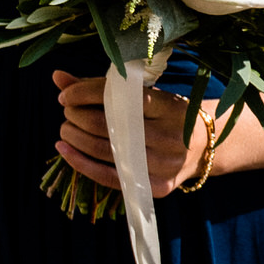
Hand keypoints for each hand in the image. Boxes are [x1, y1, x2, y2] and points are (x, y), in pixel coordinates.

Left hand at [53, 71, 215, 196]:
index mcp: (169, 106)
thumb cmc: (164, 114)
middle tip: (67, 113)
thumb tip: (57, 76)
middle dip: (76, 117)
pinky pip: (109, 177)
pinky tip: (64, 149)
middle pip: (106, 126)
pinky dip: (80, 163)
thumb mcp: (143, 94)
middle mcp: (170, 136)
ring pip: (104, 151)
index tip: (65, 95)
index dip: (83, 94)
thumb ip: (101, 86)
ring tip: (66, 129)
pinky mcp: (158, 186)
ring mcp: (166, 164)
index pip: (118, 97)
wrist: (205, 146)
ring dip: (74, 138)